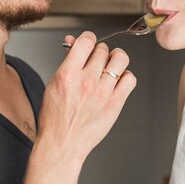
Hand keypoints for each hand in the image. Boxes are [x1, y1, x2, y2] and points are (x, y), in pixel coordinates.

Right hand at [37, 32, 135, 162]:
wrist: (62, 144)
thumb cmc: (55, 118)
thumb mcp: (54, 84)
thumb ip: (67, 62)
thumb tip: (73, 42)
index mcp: (68, 74)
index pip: (86, 41)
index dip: (88, 39)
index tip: (89, 44)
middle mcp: (86, 82)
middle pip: (103, 49)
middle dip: (99, 52)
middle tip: (96, 62)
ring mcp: (103, 93)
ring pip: (120, 59)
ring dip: (115, 59)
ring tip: (111, 66)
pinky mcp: (115, 104)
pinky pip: (130, 79)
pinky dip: (126, 76)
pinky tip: (116, 82)